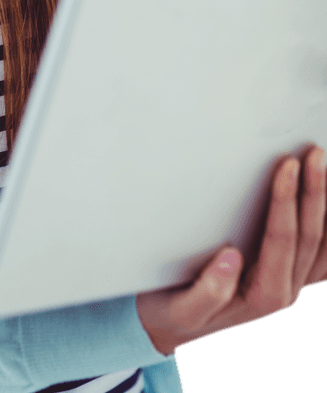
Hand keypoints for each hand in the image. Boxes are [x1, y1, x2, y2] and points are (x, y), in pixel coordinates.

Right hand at [136, 144, 326, 355]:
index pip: (281, 241)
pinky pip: (323, 256)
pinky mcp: (291, 279)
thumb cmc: (174, 311)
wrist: (176, 330)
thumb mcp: (181, 308)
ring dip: (326, 206)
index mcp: (262, 297)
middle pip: (310, 239)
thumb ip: (206, 291)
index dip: (286, 201)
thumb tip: (231, 257)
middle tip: (314, 155)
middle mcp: (284, 293)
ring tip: (324, 167)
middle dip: (314, 194)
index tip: (287, 166)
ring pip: (324, 246)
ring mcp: (293, 287)